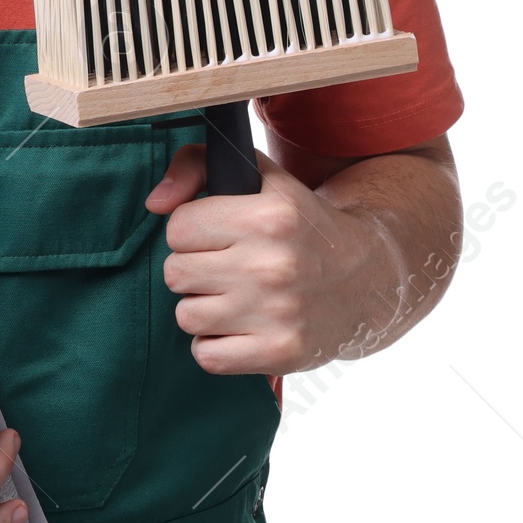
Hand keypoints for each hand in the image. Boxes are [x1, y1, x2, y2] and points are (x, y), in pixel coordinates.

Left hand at [145, 142, 386, 375]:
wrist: (368, 278)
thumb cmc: (300, 224)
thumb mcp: (261, 176)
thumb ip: (197, 165)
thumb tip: (154, 203)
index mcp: (269, 216)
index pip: (178, 227)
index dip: (191, 230)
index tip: (216, 234)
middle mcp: (273, 265)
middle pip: (175, 273)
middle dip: (192, 269)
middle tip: (224, 267)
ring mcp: (278, 314)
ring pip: (186, 316)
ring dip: (202, 308)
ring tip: (233, 296)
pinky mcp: (280, 354)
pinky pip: (207, 356)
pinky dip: (215, 345)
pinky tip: (239, 327)